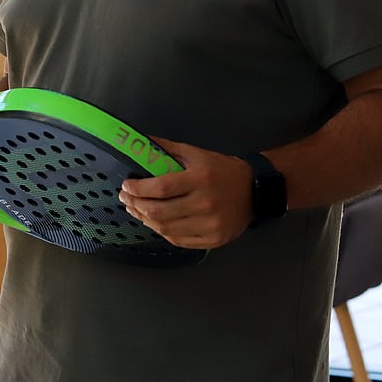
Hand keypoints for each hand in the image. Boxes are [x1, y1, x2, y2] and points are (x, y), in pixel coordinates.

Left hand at [117, 137, 253, 248]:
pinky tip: (155, 222)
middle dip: (136, 205)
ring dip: (145, 219)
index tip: (126, 185)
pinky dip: (162, 231)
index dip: (138, 188)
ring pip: (165, 228)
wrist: (254, 191)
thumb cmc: (221, 170)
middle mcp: (205, 203)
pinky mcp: (213, 240)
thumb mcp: (196, 153)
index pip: (161, 187)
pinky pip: (178, 240)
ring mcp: (210, 225)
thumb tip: (139, 141)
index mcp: (200, 179)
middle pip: (159, 211)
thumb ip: (166, 148)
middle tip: (126, 199)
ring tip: (136, 210)